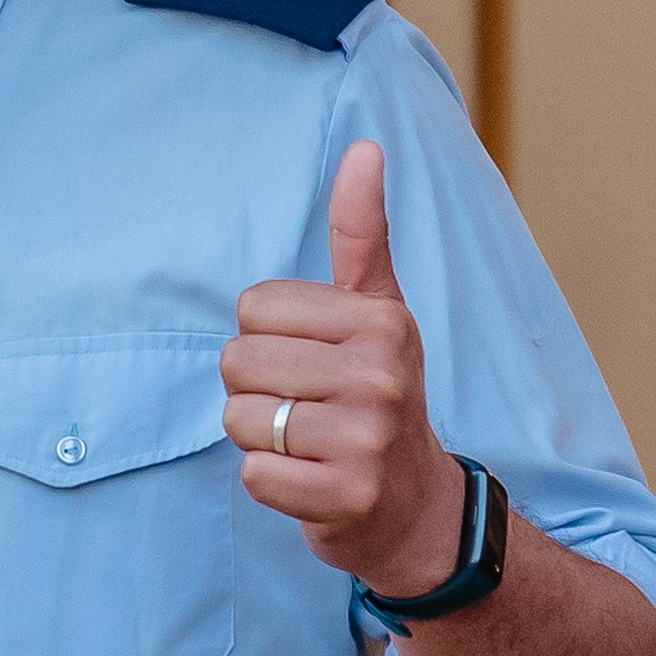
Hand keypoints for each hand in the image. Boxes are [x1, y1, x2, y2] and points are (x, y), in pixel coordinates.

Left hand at [220, 141, 464, 587]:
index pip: (253, 307)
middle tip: (309, 409)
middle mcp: (382, 374)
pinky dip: (269, 484)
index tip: (314, 362)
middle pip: (238, 362)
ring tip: (308, 442)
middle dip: (258, 389)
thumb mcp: (379, 311)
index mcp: (382, 319)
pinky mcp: (345, 496)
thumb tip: (364, 147)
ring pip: (238, 419)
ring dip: (259, 438)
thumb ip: (362, 233)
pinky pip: (251, 475)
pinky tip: (310, 481)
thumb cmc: (379, 396)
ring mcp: (367, 439)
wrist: (417, 508)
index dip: (268, 338)